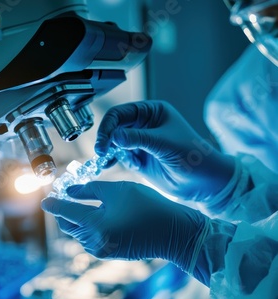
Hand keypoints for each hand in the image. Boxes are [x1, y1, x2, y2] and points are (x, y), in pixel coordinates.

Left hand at [41, 181, 211, 278]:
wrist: (175, 233)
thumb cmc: (148, 206)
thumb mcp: (118, 189)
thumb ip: (90, 189)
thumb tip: (70, 192)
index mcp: (95, 225)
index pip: (66, 212)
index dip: (54, 204)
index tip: (44, 199)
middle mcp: (95, 242)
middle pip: (70, 225)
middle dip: (64, 212)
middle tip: (64, 197)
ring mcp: (102, 250)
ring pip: (80, 233)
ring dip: (76, 219)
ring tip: (80, 203)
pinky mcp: (110, 253)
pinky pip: (91, 239)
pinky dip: (88, 227)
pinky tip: (95, 216)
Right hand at [95, 100, 234, 201]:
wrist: (203, 182)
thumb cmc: (193, 156)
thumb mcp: (164, 144)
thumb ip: (138, 138)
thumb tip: (113, 136)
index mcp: (152, 112)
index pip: (121, 113)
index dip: (109, 126)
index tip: (104, 141)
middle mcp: (143, 124)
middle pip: (114, 127)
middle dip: (106, 139)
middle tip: (101, 151)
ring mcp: (139, 141)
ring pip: (113, 142)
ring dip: (107, 151)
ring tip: (104, 161)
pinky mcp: (137, 158)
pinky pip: (118, 156)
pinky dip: (112, 160)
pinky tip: (108, 166)